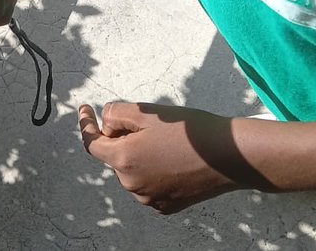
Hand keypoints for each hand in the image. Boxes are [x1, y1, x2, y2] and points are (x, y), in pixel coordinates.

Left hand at [78, 103, 241, 213]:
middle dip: (123, 137)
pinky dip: (154, 170)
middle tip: (149, 123)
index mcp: (123, 160)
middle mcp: (131, 184)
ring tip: (168, 142)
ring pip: (133, 170)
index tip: (86, 109)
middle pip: (115, 156)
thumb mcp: (148, 112)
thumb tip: (106, 121)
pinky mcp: (167, 205)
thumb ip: (117, 113)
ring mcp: (149, 198)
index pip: (92, 143)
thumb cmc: (191, 132)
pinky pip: (150, 184)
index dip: (87, 124)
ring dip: (140, 154)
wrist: (230, 156)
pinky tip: (175, 158)